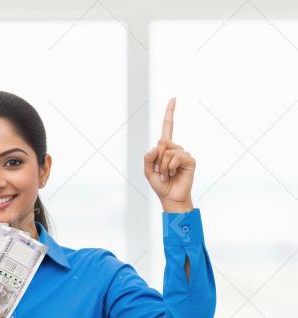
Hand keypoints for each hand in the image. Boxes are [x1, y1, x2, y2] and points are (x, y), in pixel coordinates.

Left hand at [144, 98, 195, 212]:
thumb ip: (148, 157)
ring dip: (162, 166)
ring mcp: (184, 153)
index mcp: (165, 148)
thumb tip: (157, 145)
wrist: (170, 197)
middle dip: (156, 160)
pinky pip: (176, 157)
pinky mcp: (190, 160)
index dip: (170, 113)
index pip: (168, 127)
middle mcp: (176, 148)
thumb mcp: (147, 171)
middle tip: (160, 172)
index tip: (173, 98)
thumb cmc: (160, 184)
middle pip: (162, 143)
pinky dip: (170, 167)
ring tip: (166, 175)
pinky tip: (173, 174)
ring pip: (167, 151)